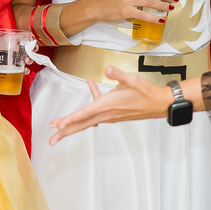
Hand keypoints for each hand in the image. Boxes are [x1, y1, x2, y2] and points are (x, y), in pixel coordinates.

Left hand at [47, 66, 171, 144]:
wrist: (158, 104)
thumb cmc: (146, 92)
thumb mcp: (131, 80)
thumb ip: (117, 74)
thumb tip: (107, 69)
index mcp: (107, 105)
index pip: (84, 114)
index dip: (70, 119)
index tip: (58, 126)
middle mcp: (106, 113)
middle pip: (81, 124)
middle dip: (65, 132)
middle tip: (51, 140)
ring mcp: (109, 115)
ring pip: (86, 121)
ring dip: (72, 124)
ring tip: (59, 127)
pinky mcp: (113, 113)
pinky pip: (96, 111)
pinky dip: (91, 101)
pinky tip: (91, 85)